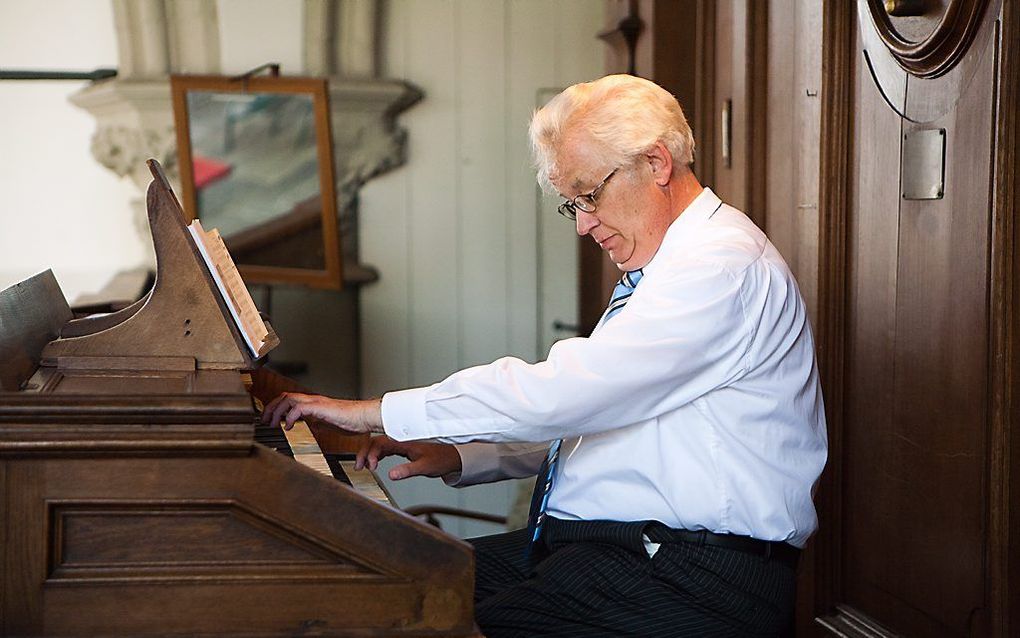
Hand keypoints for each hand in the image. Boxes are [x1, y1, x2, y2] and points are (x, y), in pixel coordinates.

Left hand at [261, 392, 383, 434]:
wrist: (364, 417)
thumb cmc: (353, 420)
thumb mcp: (330, 423)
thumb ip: (319, 423)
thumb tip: (313, 426)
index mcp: (315, 404)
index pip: (290, 400)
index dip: (277, 408)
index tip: (270, 418)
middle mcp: (314, 400)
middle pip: (285, 396)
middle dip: (271, 408)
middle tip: (264, 420)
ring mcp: (316, 403)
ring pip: (289, 399)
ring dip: (277, 411)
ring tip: (271, 423)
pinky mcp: (320, 408)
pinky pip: (299, 408)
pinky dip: (290, 417)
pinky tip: (289, 427)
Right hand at [356, 435, 461, 480]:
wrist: (452, 457)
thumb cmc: (441, 459)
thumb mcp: (424, 467)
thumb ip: (407, 471)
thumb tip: (392, 475)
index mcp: (405, 440)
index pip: (380, 442)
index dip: (371, 452)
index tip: (370, 466)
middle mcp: (402, 438)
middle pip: (376, 441)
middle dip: (365, 452)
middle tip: (358, 466)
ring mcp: (402, 442)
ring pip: (380, 444)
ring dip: (370, 453)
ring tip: (362, 466)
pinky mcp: (403, 446)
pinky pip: (386, 447)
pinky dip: (377, 454)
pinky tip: (374, 462)